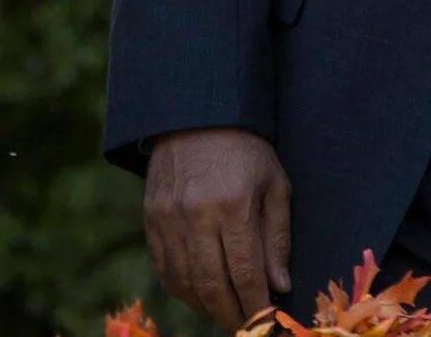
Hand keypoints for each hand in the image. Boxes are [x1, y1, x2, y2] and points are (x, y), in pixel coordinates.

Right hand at [145, 128, 290, 328]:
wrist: (195, 114)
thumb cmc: (245, 151)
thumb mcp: (275, 186)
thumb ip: (277, 237)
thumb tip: (279, 285)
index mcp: (232, 206)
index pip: (245, 274)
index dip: (256, 305)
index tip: (267, 320)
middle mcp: (196, 215)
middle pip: (211, 285)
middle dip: (230, 314)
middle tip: (245, 325)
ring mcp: (168, 217)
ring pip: (184, 281)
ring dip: (205, 306)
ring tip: (223, 312)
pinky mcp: (151, 217)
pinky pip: (163, 266)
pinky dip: (180, 288)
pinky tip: (197, 293)